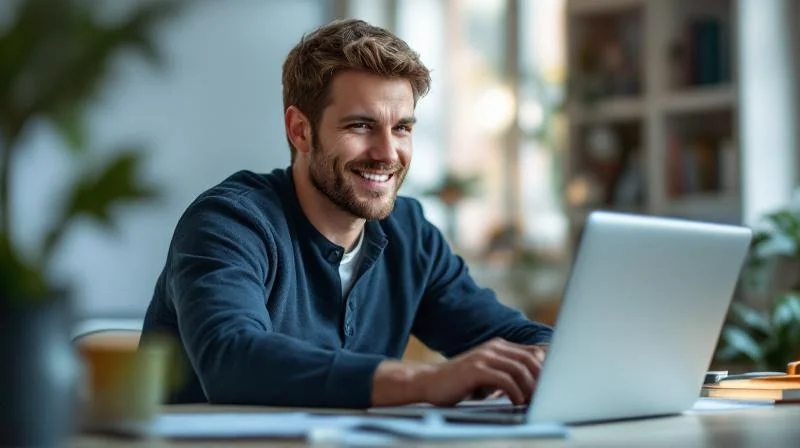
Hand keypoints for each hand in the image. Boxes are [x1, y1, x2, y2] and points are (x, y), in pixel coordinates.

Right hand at [415, 338, 545, 405]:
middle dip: (541, 380)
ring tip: (533, 403)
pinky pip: (505, 380)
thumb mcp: (486, 374)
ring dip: (530, 388)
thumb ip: (506, 373)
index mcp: (498, 346)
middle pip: (530, 359)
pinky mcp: (476, 369)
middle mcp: (493, 347)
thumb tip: (533, 385)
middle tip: (545, 398)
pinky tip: (516, 403)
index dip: (545, 370)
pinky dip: (515, 393)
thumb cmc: (459, 383)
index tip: (551, 388)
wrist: (429, 382)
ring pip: (519, 369)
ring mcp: (484, 356)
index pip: (532, 353)